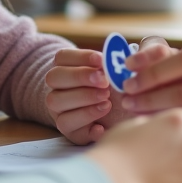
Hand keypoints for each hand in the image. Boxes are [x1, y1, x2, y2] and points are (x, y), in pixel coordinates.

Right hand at [45, 40, 175, 143]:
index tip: (102, 60)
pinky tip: (102, 126)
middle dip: (80, 77)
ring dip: (83, 100)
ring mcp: (59, 108)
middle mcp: (57, 87)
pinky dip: (85, 126)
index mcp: (66, 67)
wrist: (117, 114)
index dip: (81, 56)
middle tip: (104, 82)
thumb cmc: (117, 86)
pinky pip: (67, 127)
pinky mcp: (68, 129)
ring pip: (56, 101)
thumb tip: (128, 53)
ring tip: (107, 102)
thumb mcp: (119, 71)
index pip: (62, 56)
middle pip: (54, 77)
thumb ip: (119, 61)